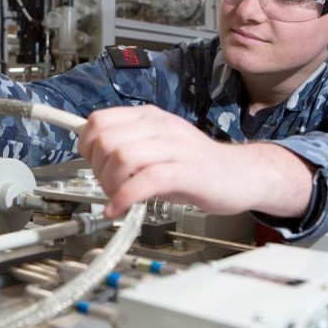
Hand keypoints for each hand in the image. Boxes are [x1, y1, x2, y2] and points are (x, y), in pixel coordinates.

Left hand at [77, 105, 313, 218]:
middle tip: (108, 186)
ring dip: (110, 184)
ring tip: (117, 199)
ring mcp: (176, 147)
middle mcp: (161, 127)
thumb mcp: (156, 148)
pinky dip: (124, 198)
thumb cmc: (195, 166)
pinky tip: (120, 209)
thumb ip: (127, 146)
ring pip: (122, 157)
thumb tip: (92, 154)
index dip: (87, 146)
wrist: (240, 175)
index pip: (99, 121)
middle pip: (106, 140)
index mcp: (150, 117)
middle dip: (97, 169)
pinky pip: (145, 181)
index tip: (94, 165)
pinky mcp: (187, 171)